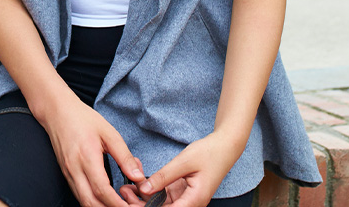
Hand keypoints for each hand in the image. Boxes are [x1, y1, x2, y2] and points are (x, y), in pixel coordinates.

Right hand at [40, 93, 144, 206]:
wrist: (57, 112)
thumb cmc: (83, 119)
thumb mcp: (109, 133)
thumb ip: (124, 156)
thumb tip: (138, 177)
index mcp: (87, 157)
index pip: (102, 190)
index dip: (117, 204)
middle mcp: (75, 170)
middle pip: (91, 203)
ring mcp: (68, 174)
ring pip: (84, 202)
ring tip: (119, 204)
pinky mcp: (66, 175)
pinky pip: (79, 195)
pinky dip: (93, 202)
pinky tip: (106, 199)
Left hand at [119, 132, 241, 206]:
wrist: (224, 147)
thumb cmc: (209, 153)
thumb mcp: (183, 162)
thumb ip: (164, 176)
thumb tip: (144, 188)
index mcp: (194, 200)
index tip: (131, 203)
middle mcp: (189, 203)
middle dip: (141, 204)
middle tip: (124, 191)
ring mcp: (185, 198)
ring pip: (160, 203)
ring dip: (143, 196)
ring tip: (126, 185)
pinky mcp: (181, 190)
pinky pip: (163, 194)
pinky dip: (151, 187)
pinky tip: (139, 178)